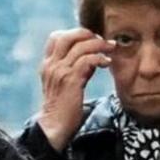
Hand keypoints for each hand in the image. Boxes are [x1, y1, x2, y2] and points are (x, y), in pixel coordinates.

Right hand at [36, 30, 111, 149]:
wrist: (55, 126)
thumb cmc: (63, 107)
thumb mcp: (65, 83)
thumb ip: (75, 68)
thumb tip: (94, 58)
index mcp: (48, 64)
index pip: (56, 37)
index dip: (74, 34)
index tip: (90, 40)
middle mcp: (51, 65)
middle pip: (67, 36)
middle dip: (88, 34)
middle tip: (102, 41)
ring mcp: (60, 72)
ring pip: (80, 46)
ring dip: (99, 45)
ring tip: (111, 49)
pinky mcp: (70, 80)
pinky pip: (87, 60)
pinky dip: (100, 58)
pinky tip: (107, 63)